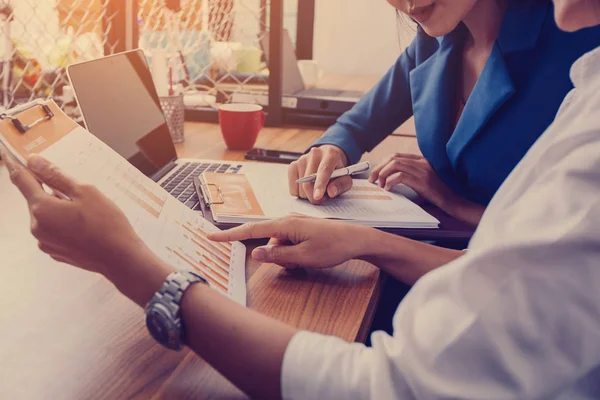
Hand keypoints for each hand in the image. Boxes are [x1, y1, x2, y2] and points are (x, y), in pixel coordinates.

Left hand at [3, 151, 170, 303]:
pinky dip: (64, 224)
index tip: (7, 154)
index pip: (21, 180)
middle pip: (37, 199)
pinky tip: (84, 227)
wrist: (120, 258)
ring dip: (59, 209)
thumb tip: (33, 162)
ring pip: (46, 216)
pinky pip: (53, 230)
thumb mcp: (85, 192)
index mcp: (42, 208)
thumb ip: (55, 176)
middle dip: (52, 192)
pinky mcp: (54, 252)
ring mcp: (45, 242)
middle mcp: (37, 227)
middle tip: (79, 195)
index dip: (15, 165)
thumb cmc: (106, 224)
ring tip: (87, 214)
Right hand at [208, 215, 368, 268]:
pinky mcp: (301, 229)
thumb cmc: (333, 247)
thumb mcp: (303, 257)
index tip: (212, 236)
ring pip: (279, 245)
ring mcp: (295, 224)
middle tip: (295, 264)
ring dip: (286, 257)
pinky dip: (292, 254)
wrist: (357, 239)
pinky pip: (288, 243)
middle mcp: (287, 221)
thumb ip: (278, 256)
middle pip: (267, 240)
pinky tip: (307, 258)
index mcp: (285, 225)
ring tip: (306, 261)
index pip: (251, 230)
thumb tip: (256, 253)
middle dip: (274, 256)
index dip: (230, 235)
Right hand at [288, 145, 351, 203]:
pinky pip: (293, 188)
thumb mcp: (345, 178)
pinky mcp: (293, 165)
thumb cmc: (337, 170)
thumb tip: (331, 192)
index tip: (317, 197)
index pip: (323, 170)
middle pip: (309, 183)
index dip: (320, 185)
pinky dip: (300, 194)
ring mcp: (302, 159)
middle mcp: (315, 154)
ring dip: (308, 195)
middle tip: (322, 198)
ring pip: (301, 187)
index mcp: (330, 154)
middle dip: (314, 197)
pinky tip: (307, 188)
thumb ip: (341, 185)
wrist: (327, 158)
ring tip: (316, 190)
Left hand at [369, 153, 456, 209]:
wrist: (452, 200)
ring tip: (379, 184)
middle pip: (393, 158)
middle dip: (379, 168)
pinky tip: (388, 188)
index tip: (375, 173)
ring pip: (395, 165)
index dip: (382, 163)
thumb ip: (410, 174)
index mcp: (421, 160)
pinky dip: (391, 182)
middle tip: (372, 179)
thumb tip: (388, 177)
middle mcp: (421, 162)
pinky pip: (400, 176)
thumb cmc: (436, 193)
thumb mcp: (422, 179)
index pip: (396, 156)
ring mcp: (423, 170)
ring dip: (383, 174)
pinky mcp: (422, 181)